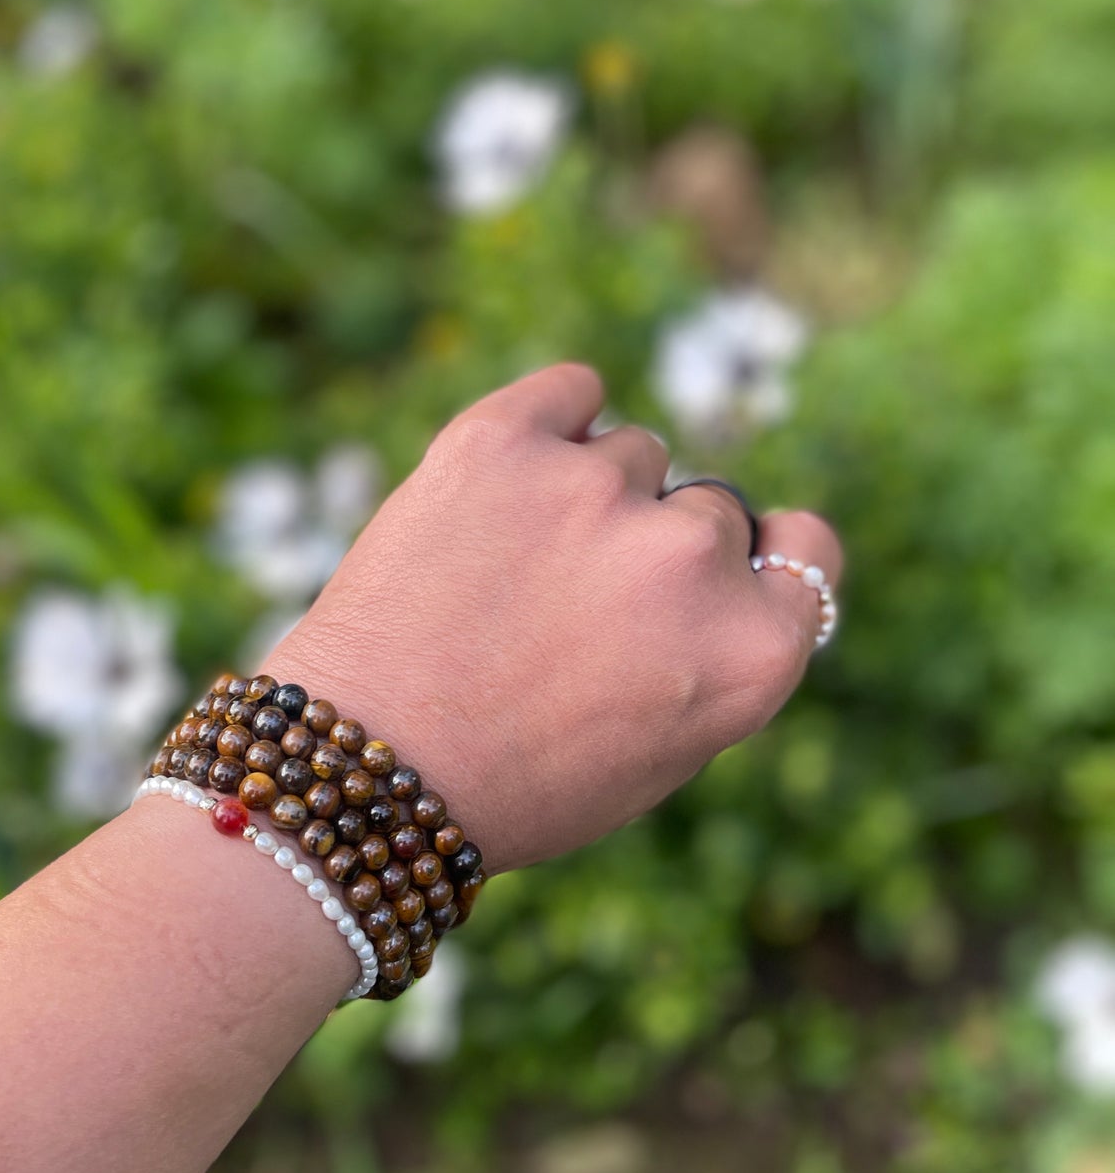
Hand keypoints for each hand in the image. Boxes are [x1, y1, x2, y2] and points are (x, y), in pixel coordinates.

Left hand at [276, 363, 840, 873]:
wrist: (366, 771)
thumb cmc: (513, 781)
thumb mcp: (662, 749)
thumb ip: (716, 649)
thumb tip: (728, 557)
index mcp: (749, 650)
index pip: (806, 550)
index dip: (764, 557)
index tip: (723, 570)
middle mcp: (690, 559)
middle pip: (705, 510)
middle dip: (650, 548)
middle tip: (565, 611)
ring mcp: (596, 489)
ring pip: (628, 454)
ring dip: (585, 496)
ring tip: (506, 575)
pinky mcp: (503, 439)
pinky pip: (570, 390)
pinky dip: (549, 422)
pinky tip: (508, 475)